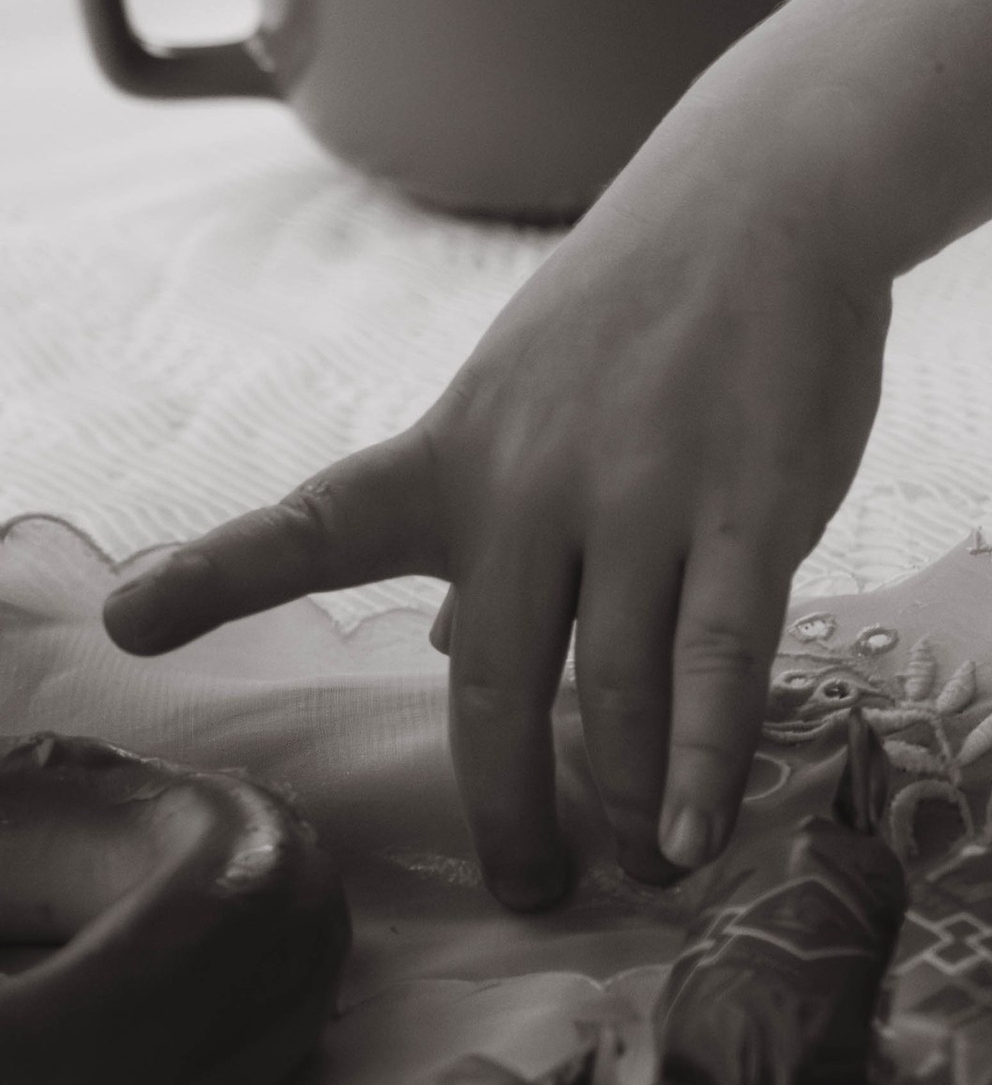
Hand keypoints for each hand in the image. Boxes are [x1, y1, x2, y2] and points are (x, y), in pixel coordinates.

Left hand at [101, 0, 991, 910]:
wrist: (769, 196)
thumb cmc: (645, 312)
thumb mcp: (528, 401)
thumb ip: (487, 525)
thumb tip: (449, 645)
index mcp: (457, 455)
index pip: (319, 521)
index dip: (220, 576)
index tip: (128, 623)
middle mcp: (529, 485)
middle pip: (493, 686)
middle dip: (510, 806)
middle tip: (534, 888)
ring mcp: (641, 497)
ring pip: (615, 689)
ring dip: (628, 800)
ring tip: (646, 867)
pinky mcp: (748, 506)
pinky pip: (719, 655)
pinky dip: (708, 757)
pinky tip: (699, 830)